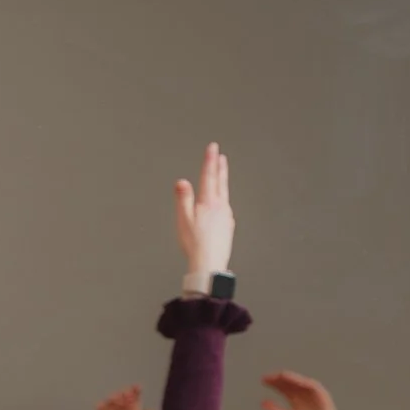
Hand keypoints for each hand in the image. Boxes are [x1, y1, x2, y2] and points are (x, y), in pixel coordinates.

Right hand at [94, 386, 154, 409]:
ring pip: (111, 398)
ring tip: (116, 402)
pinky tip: (102, 407)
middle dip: (124, 393)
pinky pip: (100, 406)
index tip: (137, 387)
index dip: (136, 389)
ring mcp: (111, 407)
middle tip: (126, 395)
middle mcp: (121, 403)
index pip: (134, 395)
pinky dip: (101, 406)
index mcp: (132, 405)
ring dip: (113, 398)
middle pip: (122, 394)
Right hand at [174, 143, 234, 283]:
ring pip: (225, 193)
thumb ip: (184, 199)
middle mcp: (220, 206)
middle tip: (221, 156)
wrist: (210, 262)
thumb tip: (182, 182)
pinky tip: (222, 203)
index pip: (208, 176)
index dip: (209, 161)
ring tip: (222, 174)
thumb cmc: (194, 243)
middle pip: (220, 182)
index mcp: (208, 203)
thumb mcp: (183, 219)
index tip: (212, 148)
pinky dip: (223, 199)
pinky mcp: (228, 226)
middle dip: (219, 167)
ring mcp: (226, 216)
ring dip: (223, 181)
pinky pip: (226, 207)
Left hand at [261, 371, 350, 409]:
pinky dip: (304, 382)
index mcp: (294, 400)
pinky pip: (313, 386)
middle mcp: (303, 395)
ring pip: (301, 382)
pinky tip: (295, 380)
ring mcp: (313, 395)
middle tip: (269, 377)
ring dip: (292, 378)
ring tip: (281, 375)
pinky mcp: (322, 396)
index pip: (283, 388)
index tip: (263, 380)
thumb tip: (262, 402)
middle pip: (290, 383)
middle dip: (280, 379)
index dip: (274, 383)